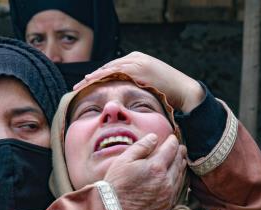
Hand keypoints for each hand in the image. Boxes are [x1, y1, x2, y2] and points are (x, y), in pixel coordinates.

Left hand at [74, 52, 204, 112]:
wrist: (185, 92)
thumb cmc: (168, 94)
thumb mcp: (149, 88)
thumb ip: (136, 88)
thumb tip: (124, 100)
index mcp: (137, 61)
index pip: (112, 69)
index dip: (97, 78)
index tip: (85, 86)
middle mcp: (135, 59)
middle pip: (107, 68)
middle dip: (91, 78)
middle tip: (76, 87)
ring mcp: (137, 62)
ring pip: (108, 69)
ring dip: (92, 78)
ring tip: (79, 86)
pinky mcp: (138, 68)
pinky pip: (115, 72)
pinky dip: (102, 76)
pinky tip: (91, 82)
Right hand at [104, 133, 186, 209]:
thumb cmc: (114, 188)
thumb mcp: (122, 162)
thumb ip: (140, 147)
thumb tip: (154, 137)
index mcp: (155, 167)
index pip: (170, 149)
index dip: (172, 141)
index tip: (172, 138)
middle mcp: (166, 181)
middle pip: (178, 162)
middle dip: (180, 153)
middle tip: (181, 147)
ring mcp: (168, 195)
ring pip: (180, 176)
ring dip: (181, 166)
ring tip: (181, 160)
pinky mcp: (167, 207)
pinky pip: (178, 190)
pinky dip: (180, 180)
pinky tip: (178, 178)